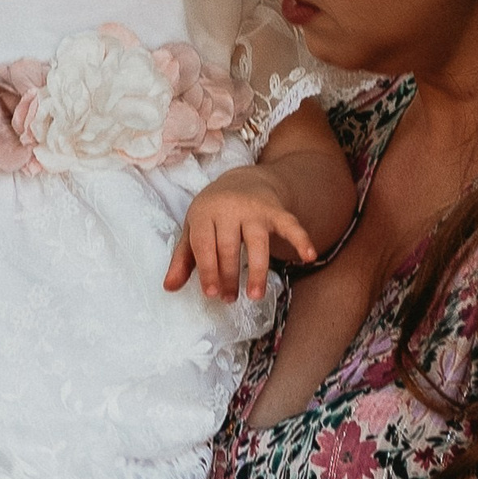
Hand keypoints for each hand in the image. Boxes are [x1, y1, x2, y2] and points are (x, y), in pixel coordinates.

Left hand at [166, 165, 317, 301]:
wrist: (243, 179)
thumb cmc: (213, 212)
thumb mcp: (194, 229)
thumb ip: (183, 258)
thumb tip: (168, 287)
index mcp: (205, 212)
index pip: (204, 245)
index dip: (208, 270)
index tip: (212, 293)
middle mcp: (229, 208)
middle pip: (229, 247)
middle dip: (230, 276)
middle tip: (230, 299)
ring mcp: (255, 208)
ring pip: (258, 242)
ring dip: (258, 271)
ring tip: (256, 296)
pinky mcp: (276, 210)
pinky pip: (290, 225)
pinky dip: (301, 239)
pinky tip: (309, 256)